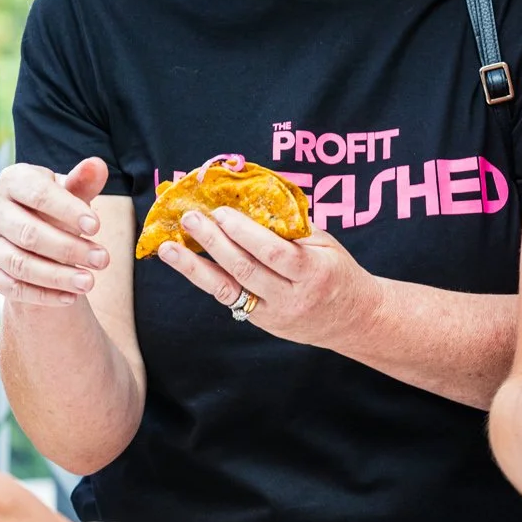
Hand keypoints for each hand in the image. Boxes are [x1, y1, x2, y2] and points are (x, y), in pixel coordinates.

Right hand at [0, 158, 111, 307]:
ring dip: (57, 276)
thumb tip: (97, 165)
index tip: (97, 227)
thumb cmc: (56, 207)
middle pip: (29, 233)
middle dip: (68, 249)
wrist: (35, 233)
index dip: (68, 210)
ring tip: (89, 283)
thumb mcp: (70, 192)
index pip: (38, 194)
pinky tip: (70, 297)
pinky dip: (42, 295)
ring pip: (19, 264)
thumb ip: (83, 182)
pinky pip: (11, 287)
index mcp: (12, 180)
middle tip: (103, 260)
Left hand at [154, 206, 379, 349]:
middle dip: (213, 243)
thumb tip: (251, 198)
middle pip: (245, 270)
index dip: (245, 233)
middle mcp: (291, 297)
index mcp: (313, 272)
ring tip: (168, 248)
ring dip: (193, 267)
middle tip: (189, 218)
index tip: (222, 212)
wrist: (353, 320)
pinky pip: (228, 298)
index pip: (274, 253)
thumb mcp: (326, 245)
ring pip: (228, 290)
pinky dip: (203, 278)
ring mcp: (273, 314)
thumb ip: (292, 226)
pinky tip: (184, 262)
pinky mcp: (260, 322)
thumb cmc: (338, 271)